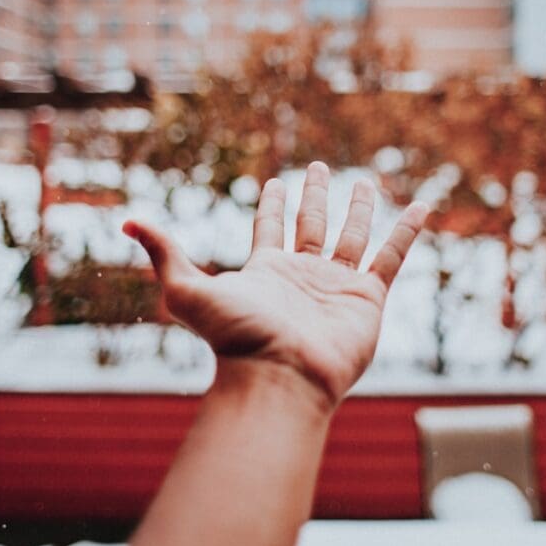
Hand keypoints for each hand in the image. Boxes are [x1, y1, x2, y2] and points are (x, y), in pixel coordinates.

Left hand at [123, 162, 427, 409]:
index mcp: (266, 270)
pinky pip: (392, 256)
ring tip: (364, 181)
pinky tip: (420, 207)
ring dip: (358, 208)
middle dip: (315, 196)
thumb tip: (126, 222)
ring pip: (351, 236)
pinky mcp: (368, 297)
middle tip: (319, 167)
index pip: (269, 227)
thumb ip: (163, 253)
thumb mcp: (186, 289)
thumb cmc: (233, 339)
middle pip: (312, 225)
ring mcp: (337, 285)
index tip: (276, 181)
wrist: (279, 377)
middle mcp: (303, 274)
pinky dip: (406, 231)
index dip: (272, 204)